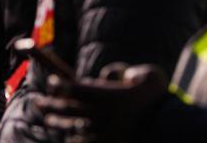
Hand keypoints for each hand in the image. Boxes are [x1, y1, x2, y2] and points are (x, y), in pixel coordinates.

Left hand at [37, 64, 168, 142]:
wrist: (169, 132)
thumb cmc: (159, 101)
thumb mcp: (150, 76)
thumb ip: (128, 70)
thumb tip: (108, 76)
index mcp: (111, 97)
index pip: (75, 89)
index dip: (59, 84)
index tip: (51, 81)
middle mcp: (103, 116)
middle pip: (67, 108)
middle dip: (49, 103)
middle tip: (37, 100)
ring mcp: (102, 134)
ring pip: (70, 127)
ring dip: (55, 121)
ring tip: (47, 117)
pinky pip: (82, 142)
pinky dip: (71, 138)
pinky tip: (66, 134)